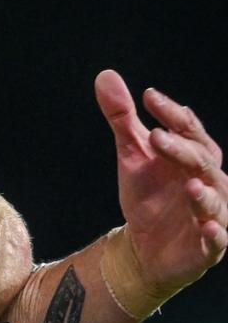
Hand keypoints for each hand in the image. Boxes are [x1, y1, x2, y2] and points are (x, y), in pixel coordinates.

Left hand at [96, 69, 226, 292]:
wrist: (144, 245)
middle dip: (182, 149)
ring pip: (216, 201)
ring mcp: (211, 215)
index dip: (173, 114)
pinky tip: (208, 228)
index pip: (190, 130)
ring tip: (190, 185)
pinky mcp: (207, 246)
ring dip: (205, 194)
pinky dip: (215, 234)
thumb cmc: (147, 195)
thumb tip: (106, 76)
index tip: (149, 96)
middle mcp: (208, 182)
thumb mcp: (131, 154)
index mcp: (192, 157)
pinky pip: (217, 240)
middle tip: (155, 136)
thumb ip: (123, 118)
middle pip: (203, 162)